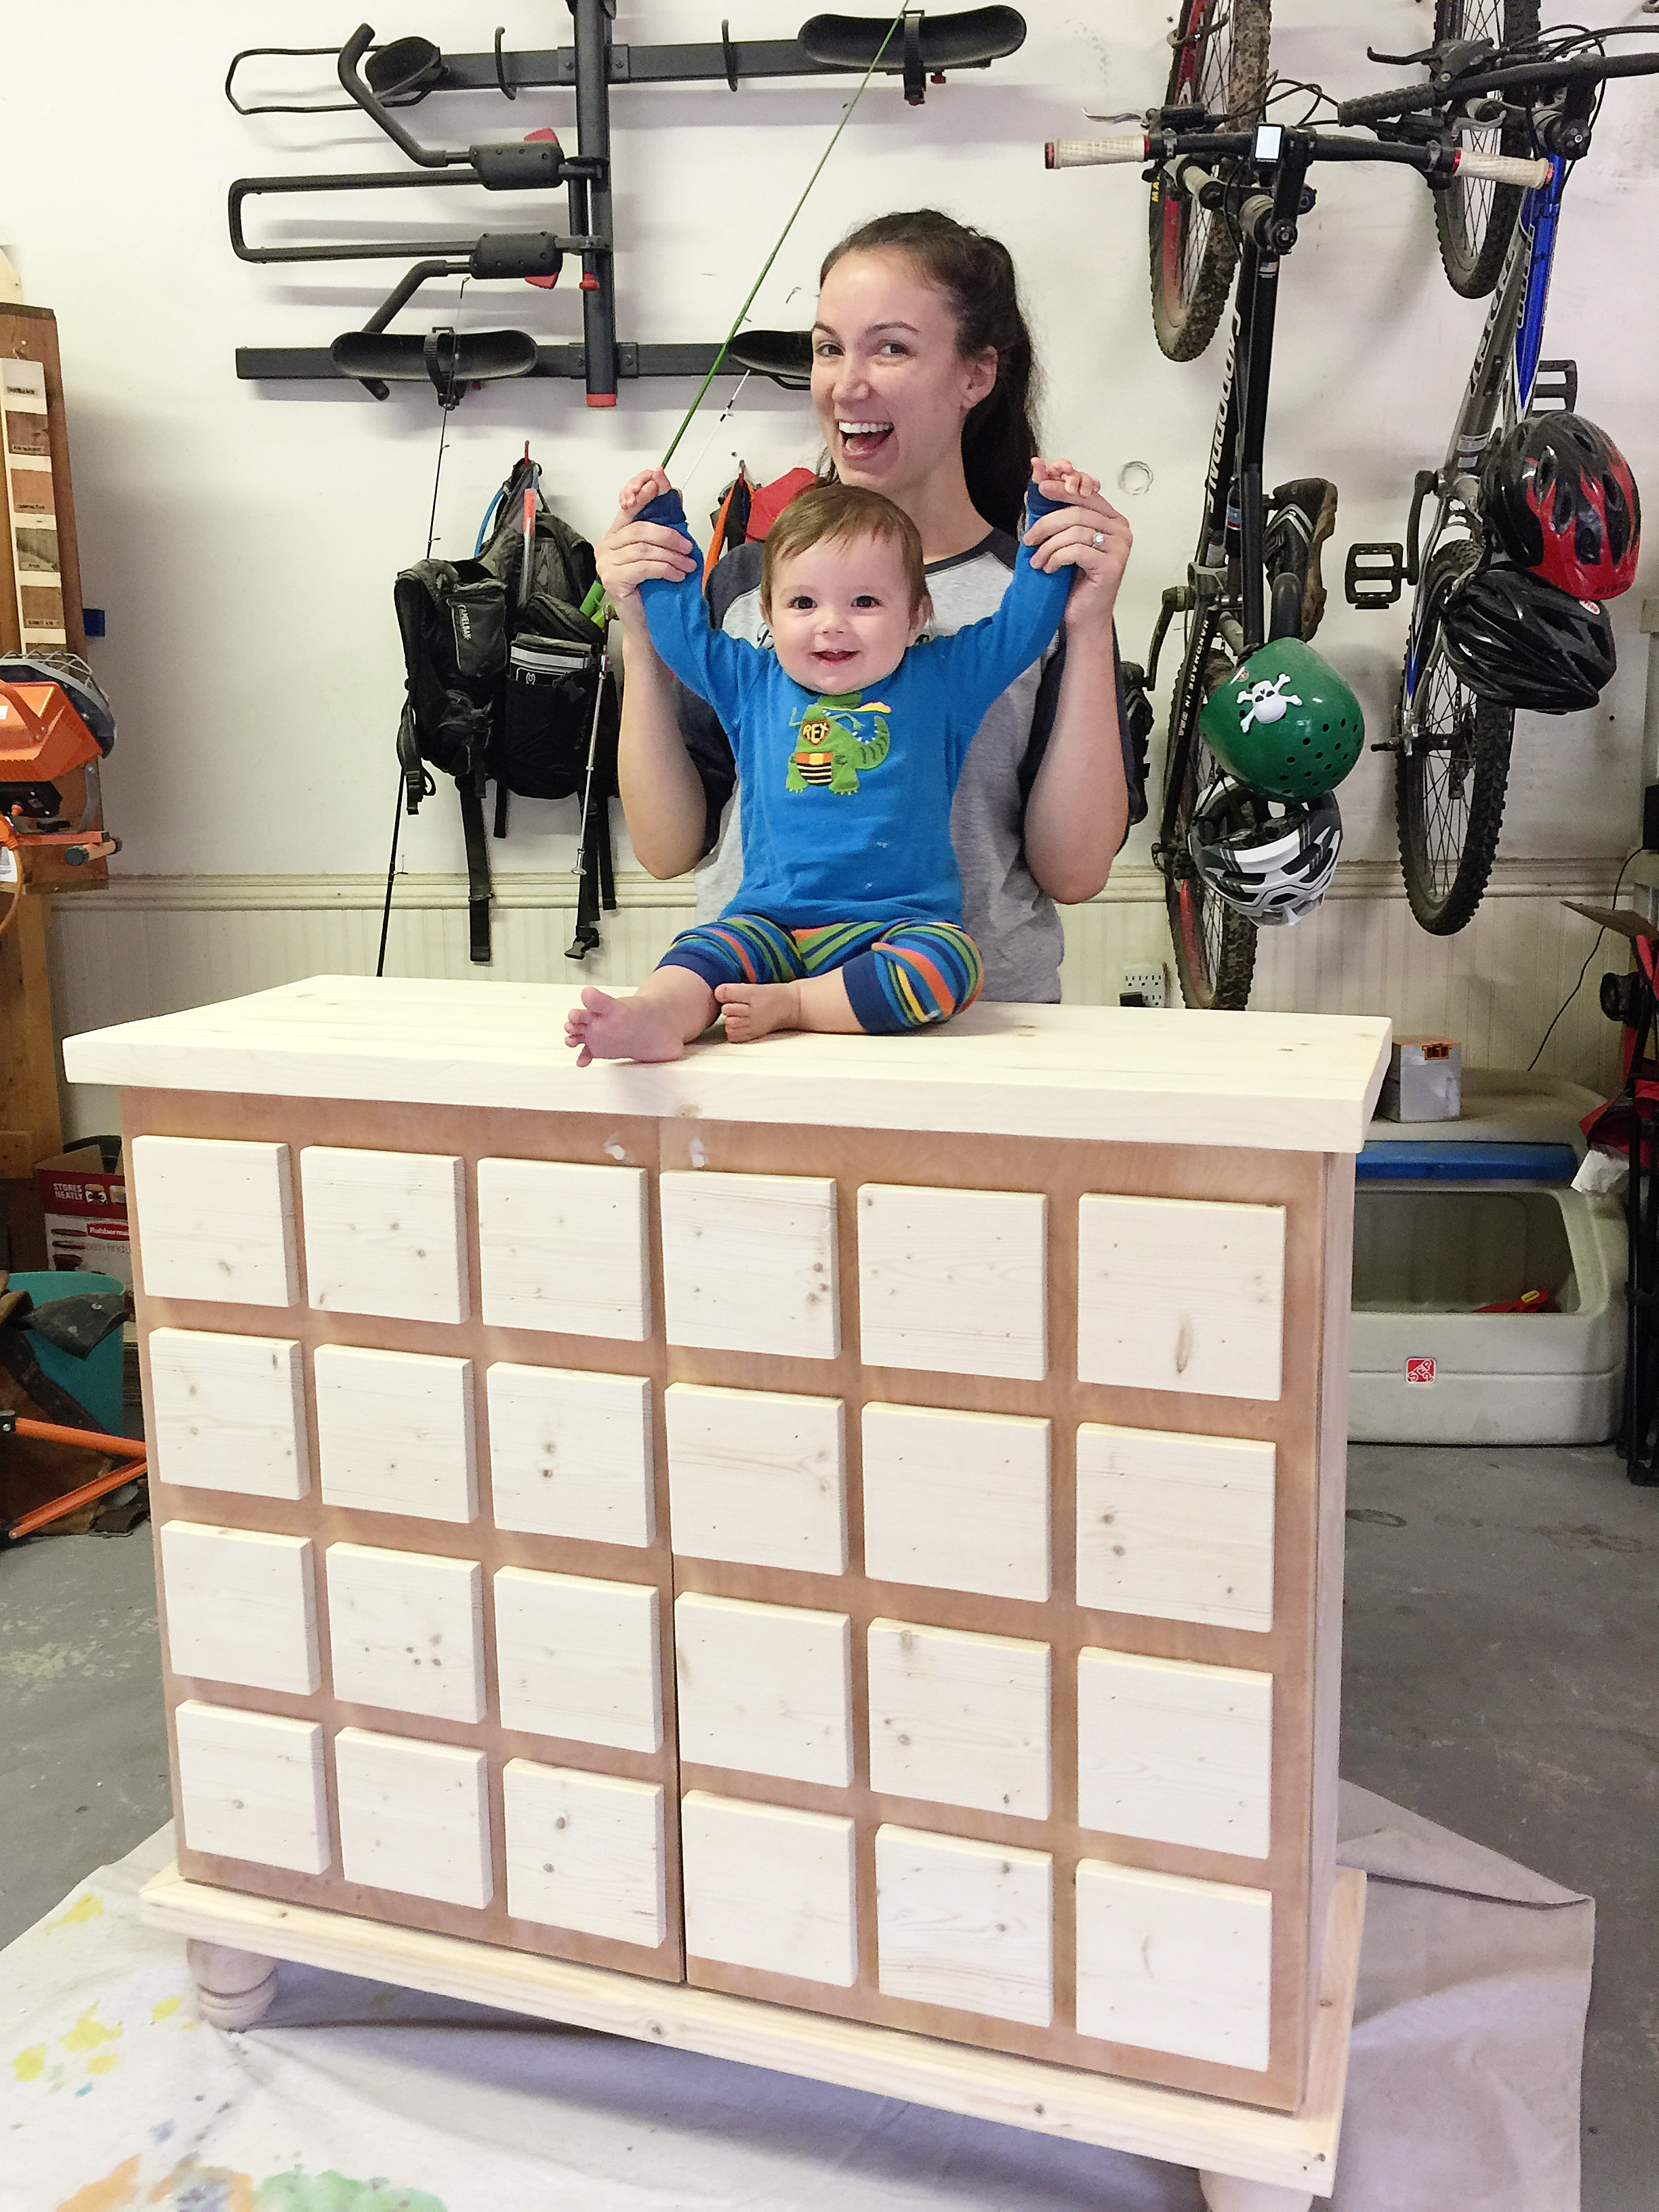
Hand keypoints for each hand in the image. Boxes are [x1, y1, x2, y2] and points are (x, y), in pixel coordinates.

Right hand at [597, 465, 695, 623]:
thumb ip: (664, 524)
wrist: (646, 624)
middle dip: (668, 535)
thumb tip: (674, 493)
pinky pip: (643, 567)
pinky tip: (678, 575)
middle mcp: (606, 546)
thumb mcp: (661, 552)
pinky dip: (665, 569)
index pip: (627, 506)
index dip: (641, 491)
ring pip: (643, 548)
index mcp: (616, 534)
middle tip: (688, 546)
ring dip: (671, 556)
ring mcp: (606, 563)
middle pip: (638, 528)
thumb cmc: (652, 589)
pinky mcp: (612, 579)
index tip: (658, 481)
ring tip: (688, 565)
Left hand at [1025, 458, 1131, 636]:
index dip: (1062, 489)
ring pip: (1075, 530)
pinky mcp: (1112, 565)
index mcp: (1112, 520)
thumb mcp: (1067, 542)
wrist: (1084, 616)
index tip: (1039, 487)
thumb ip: (1062, 517)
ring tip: (1037, 560)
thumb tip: (1039, 484)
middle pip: (1078, 511)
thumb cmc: (1076, 581)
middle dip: (1047, 522)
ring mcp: (1119, 548)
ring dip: (1049, 545)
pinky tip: (1048, 568)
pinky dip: (1056, 558)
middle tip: (1029, 538)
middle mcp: (1121, 530)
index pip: (1086, 495)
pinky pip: (1076, 551)